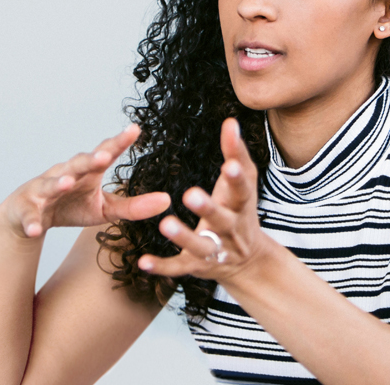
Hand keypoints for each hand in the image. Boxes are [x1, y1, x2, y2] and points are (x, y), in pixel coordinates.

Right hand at [0, 124, 171, 238]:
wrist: (27, 219)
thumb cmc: (71, 207)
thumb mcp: (104, 209)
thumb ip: (133, 206)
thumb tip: (167, 201)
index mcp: (87, 172)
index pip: (106, 154)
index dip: (119, 142)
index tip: (135, 129)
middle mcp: (65, 173)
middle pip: (79, 163)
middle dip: (90, 158)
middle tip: (105, 155)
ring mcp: (43, 190)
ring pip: (51, 183)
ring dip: (58, 182)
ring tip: (67, 182)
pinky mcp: (25, 209)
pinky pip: (29, 216)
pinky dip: (32, 222)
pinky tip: (35, 230)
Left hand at [138, 118, 270, 281]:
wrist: (248, 260)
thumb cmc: (239, 210)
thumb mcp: (243, 183)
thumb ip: (236, 153)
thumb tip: (230, 121)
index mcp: (242, 205)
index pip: (242, 190)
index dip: (236, 178)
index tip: (229, 164)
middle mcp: (231, 229)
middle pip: (221, 220)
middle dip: (207, 209)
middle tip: (189, 194)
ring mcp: (214, 250)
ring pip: (199, 246)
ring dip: (183, 237)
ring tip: (165, 223)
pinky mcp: (197, 267)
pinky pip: (178, 268)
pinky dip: (161, 267)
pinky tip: (142, 261)